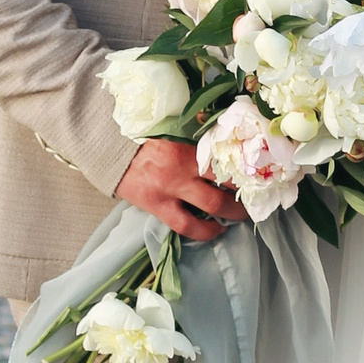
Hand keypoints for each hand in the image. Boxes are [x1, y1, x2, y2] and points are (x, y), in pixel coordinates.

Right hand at [118, 139, 244, 243]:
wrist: (106, 150)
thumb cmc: (141, 138)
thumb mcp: (169, 131)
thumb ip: (194, 136)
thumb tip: (221, 136)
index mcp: (184, 148)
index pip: (222, 160)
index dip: (242, 170)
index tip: (257, 174)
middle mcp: (179, 171)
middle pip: (222, 185)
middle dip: (243, 194)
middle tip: (255, 197)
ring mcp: (168, 191)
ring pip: (209, 207)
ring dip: (230, 214)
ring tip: (239, 217)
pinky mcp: (156, 206)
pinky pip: (185, 225)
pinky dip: (203, 231)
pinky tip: (214, 231)